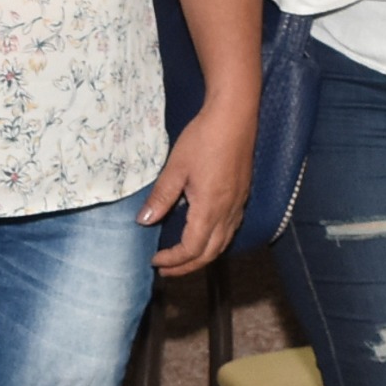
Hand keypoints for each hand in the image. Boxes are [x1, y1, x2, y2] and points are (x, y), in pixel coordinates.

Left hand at [146, 94, 257, 273]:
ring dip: (202, 257)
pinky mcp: (242, 195)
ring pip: (223, 244)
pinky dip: (215, 242)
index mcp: (210, 208)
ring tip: (182, 259)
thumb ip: (161, 197)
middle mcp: (228, 212)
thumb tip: (143, 222)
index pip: (191, 249)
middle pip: (210, 253)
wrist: (235, 115)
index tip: (154, 260)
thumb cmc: (204, 138)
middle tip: (166, 270)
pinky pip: (230, 230)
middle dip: (187, 267)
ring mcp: (238, 204)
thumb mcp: (176, 168)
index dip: (173, 260)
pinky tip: (203, 235)